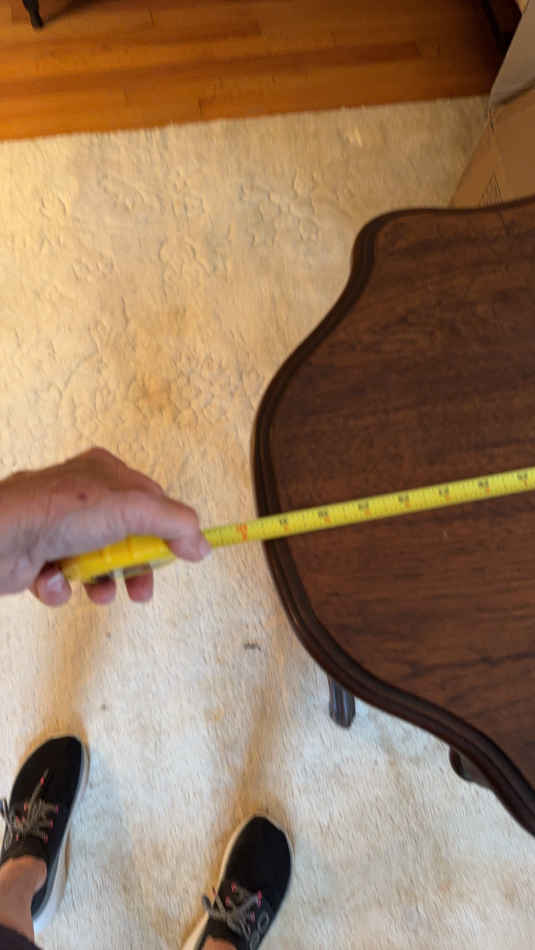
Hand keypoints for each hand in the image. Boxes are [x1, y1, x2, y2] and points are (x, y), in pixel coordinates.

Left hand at [0, 447, 210, 606]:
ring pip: (98, 563)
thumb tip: (202, 544)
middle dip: (136, 566)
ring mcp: (61, 527)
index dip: (168, 530)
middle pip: (128, 537)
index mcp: (106, 472)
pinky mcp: (41, 556)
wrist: (0, 539)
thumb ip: (174, 524)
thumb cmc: (60, 512)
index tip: (180, 555)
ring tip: (99, 593)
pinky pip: (65, 579)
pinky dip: (63, 586)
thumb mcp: (133, 509)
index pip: (152, 501)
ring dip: (102, 583)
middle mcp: (84, 497)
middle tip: (141, 588)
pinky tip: (54, 581)